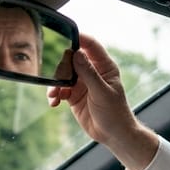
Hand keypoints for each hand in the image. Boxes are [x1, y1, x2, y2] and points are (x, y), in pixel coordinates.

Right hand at [46, 34, 158, 169]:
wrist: (113, 135)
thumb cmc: (115, 113)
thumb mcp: (102, 92)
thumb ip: (89, 73)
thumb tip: (77, 53)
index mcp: (104, 67)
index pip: (91, 45)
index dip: (79, 38)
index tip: (64, 34)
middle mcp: (92, 72)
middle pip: (72, 59)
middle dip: (61, 65)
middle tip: (56, 76)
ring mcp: (82, 83)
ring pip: (63, 74)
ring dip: (55, 82)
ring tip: (54, 94)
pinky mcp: (74, 96)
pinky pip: (60, 89)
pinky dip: (54, 94)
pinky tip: (54, 102)